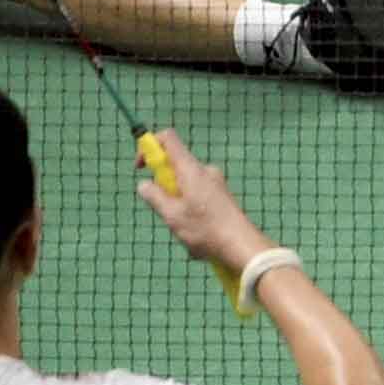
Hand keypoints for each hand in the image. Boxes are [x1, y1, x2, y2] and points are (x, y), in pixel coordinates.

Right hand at [132, 128, 271, 272]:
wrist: (242, 246)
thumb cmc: (205, 229)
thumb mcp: (172, 215)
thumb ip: (154, 197)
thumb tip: (143, 184)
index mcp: (190, 168)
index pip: (167, 138)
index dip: (149, 147)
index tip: (141, 168)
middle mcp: (204, 170)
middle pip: (175, 166)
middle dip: (164, 187)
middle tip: (167, 213)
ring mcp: (215, 183)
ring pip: (185, 186)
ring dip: (177, 205)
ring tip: (185, 230)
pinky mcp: (222, 196)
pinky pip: (198, 198)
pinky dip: (191, 212)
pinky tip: (197, 236)